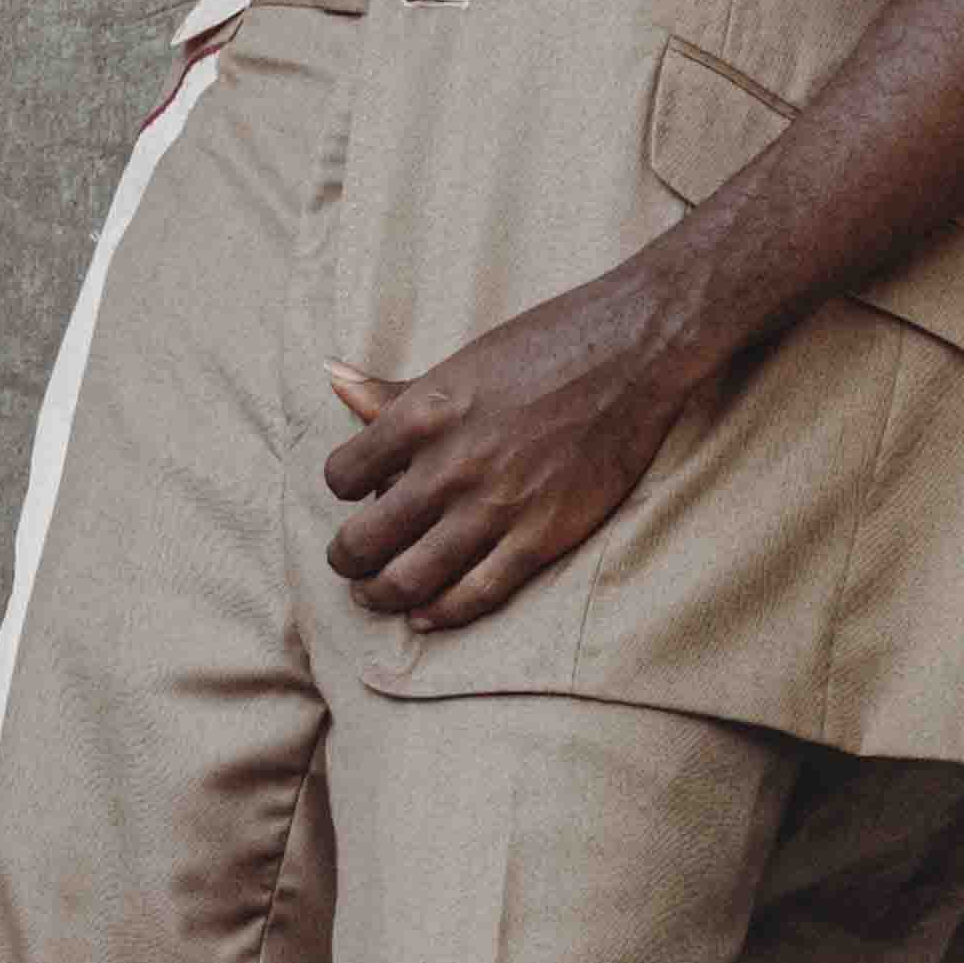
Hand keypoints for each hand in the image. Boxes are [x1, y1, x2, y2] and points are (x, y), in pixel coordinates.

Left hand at [320, 267, 701, 626]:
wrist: (631, 353)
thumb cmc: (544, 347)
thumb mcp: (459, 363)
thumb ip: (393, 390)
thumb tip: (332, 375)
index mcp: (422, 415)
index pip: (342, 475)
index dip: (342, 488)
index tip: (356, 493)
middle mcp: (450, 467)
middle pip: (366, 540)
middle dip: (347, 559)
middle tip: (349, 563)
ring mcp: (495, 507)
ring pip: (410, 578)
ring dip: (382, 594)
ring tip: (376, 594)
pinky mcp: (541, 537)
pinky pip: (476, 595)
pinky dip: (441, 614)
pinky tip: (426, 615)